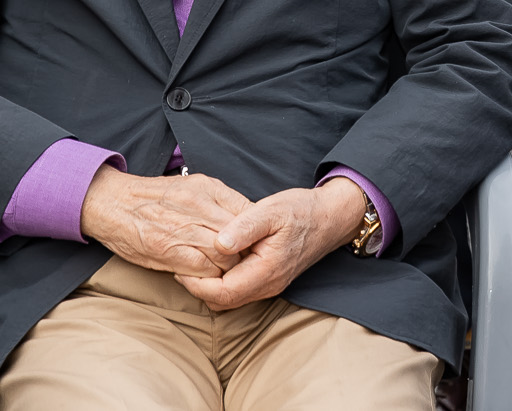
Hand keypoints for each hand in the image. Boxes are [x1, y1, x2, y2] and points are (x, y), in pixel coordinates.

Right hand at [79, 168, 253, 278]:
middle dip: (245, 253)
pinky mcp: (168, 250)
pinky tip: (203, 274)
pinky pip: (203, 269)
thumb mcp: (192, 186)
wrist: (112, 203)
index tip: (255, 243)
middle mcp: (199, 206)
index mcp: (208, 188)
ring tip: (223, 269)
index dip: (255, 233)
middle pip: (240, 237)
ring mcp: (183, 229)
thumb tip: (248, 217)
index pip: (248, 213)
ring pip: (225, 256)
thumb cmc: (154, 197)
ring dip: (228, 267)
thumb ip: (220, 200)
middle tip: (245, 261)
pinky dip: (208, 276)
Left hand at [175, 177, 368, 311]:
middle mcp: (268, 285)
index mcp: (266, 271)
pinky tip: (215, 262)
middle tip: (180, 265)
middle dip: (198, 288)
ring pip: (229, 299)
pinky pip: (239, 291)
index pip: (221, 292)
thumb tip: (218, 243)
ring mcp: (270, 285)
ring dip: (209, 286)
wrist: (331, 218)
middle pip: (222, 301)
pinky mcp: (269, 280)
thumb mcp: (272, 211)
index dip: (196, 284)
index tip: (180, 266)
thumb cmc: (301, 211)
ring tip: (194, 263)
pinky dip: (221, 282)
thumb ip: (244, 227)